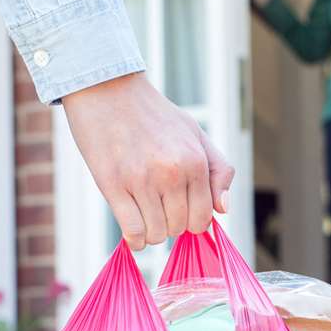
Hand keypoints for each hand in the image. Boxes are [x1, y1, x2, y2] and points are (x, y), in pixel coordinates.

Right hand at [61, 73, 233, 249]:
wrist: (107, 90)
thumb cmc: (152, 114)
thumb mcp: (194, 132)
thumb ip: (218, 170)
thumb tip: (223, 210)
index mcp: (195, 161)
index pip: (203, 218)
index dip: (191, 221)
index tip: (179, 211)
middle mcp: (172, 173)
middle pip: (179, 228)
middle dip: (170, 224)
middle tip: (158, 207)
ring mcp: (142, 180)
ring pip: (156, 234)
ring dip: (151, 232)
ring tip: (144, 212)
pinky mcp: (113, 185)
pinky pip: (132, 232)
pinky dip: (134, 239)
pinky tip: (132, 231)